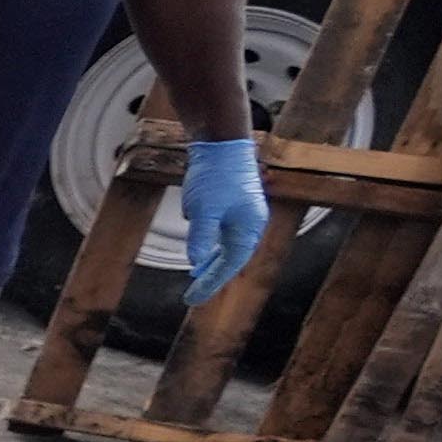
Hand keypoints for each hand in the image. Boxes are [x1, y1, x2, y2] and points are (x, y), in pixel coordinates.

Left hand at [174, 132, 268, 296]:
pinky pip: (222, 230)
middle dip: (212, 277)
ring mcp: (242, 213)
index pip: (229, 265)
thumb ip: (200, 236)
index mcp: (247, 227)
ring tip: (198, 276)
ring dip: (213, 261)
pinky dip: (211, 242)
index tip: (193, 298)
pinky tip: (200, 246)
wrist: (222, 143)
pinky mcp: (232, 204)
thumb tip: (195, 262)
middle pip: (231, 258)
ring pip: (227, 245)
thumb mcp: (203, 208)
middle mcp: (249, 223)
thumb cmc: (216, 175)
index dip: (211, 283)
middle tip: (192, 295)